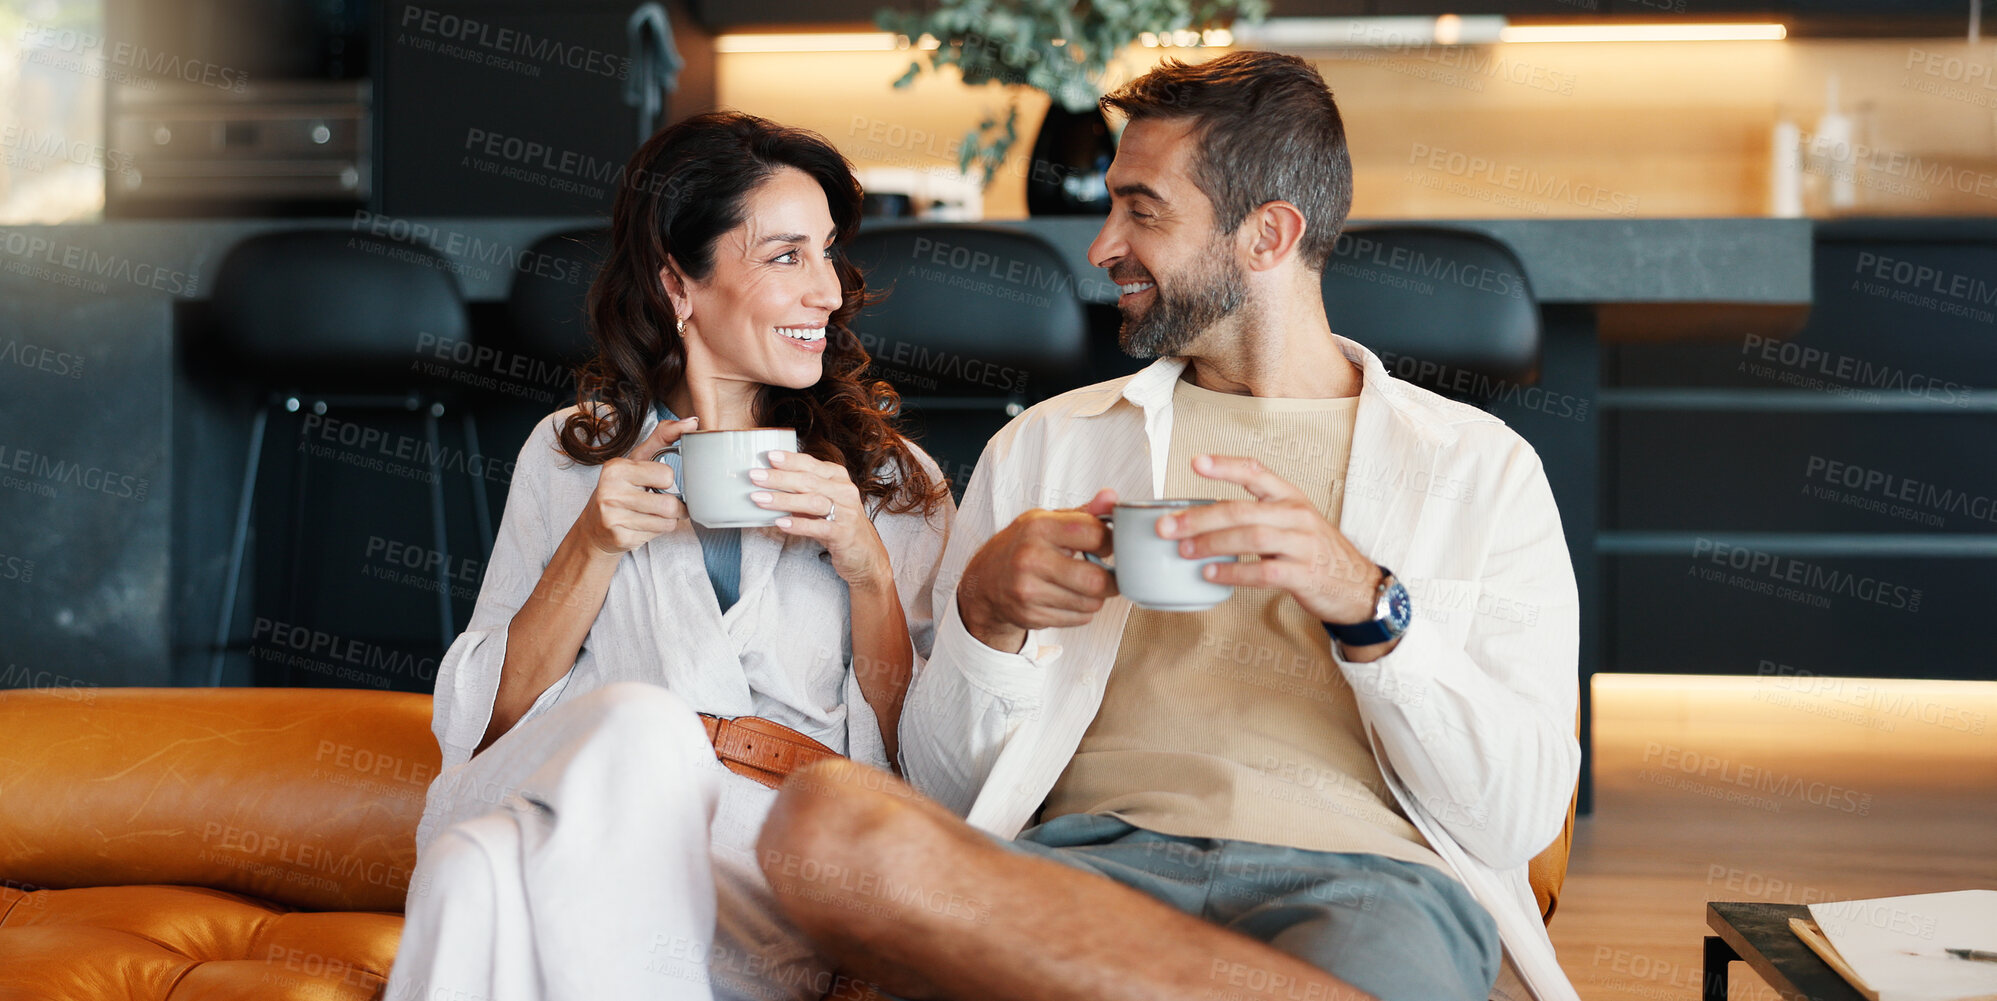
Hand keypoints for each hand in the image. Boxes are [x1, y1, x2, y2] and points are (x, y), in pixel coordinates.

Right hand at [574, 417, 695, 555]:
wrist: (594, 528)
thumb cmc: (621, 490)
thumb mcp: (636, 461)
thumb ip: (663, 438)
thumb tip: (692, 422)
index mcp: (616, 468)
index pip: (666, 475)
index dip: (666, 480)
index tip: (656, 482)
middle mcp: (610, 492)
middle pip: (669, 504)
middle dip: (674, 506)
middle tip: (663, 503)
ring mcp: (613, 517)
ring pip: (667, 522)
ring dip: (668, 520)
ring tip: (653, 514)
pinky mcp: (620, 538)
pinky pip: (658, 535)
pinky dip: (656, 531)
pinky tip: (642, 526)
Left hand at [748, 450, 887, 587]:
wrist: (865, 555)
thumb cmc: (838, 525)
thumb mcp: (823, 503)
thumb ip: (803, 491)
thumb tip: (768, 482)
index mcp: (838, 478)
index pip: (811, 464)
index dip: (789, 459)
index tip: (768, 455)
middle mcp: (844, 491)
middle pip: (808, 480)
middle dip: (779, 477)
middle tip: (755, 476)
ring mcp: (846, 512)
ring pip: (812, 501)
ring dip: (783, 499)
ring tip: (759, 499)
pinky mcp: (844, 534)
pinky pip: (818, 527)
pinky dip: (797, 524)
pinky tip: (779, 523)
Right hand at [957, 489, 1118, 654]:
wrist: (984, 580)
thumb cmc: (1021, 547)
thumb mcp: (1046, 521)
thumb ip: (1083, 513)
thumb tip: (1110, 498)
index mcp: (1039, 527)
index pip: (1095, 534)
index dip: (1111, 541)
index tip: (1108, 545)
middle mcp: (1031, 559)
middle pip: (1096, 580)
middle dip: (1112, 580)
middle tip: (1108, 574)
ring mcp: (1029, 590)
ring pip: (1091, 603)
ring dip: (1095, 597)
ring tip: (1082, 585)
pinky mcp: (1031, 615)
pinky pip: (1079, 619)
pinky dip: (1081, 611)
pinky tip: (1068, 598)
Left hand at [1157, 455, 1381, 626]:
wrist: (1359, 586)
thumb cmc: (1316, 553)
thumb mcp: (1292, 524)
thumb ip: (1256, 517)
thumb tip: (1203, 519)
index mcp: (1290, 498)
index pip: (1256, 472)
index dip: (1225, 466)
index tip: (1195, 463)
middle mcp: (1297, 515)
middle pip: (1241, 509)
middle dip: (1200, 517)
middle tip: (1168, 526)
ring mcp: (1302, 544)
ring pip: (1250, 537)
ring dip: (1212, 544)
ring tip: (1184, 551)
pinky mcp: (1305, 574)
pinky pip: (1264, 571)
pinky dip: (1234, 573)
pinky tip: (1212, 575)